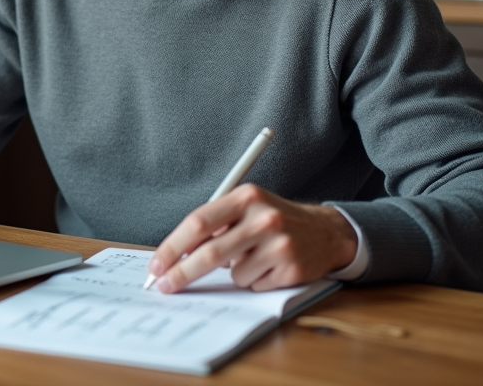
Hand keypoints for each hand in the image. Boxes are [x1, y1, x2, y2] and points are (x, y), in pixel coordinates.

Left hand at [146, 184, 357, 292]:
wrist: (326, 231)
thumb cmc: (273, 220)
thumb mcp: (245, 208)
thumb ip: (214, 224)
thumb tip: (174, 254)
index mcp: (246, 196)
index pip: (199, 222)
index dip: (173, 245)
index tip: (156, 264)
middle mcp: (264, 218)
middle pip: (210, 252)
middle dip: (182, 273)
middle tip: (164, 286)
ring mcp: (280, 244)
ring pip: (232, 273)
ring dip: (232, 273)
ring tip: (253, 257)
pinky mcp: (292, 269)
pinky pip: (253, 284)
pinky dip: (253, 280)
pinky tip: (270, 266)